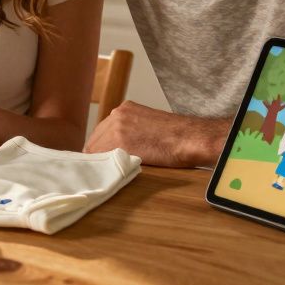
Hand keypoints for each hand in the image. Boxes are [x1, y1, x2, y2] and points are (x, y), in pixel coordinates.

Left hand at [84, 101, 225, 167]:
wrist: (189, 138)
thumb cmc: (177, 136)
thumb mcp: (149, 125)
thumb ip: (132, 131)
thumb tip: (121, 147)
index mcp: (124, 109)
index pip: (102, 131)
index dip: (102, 148)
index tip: (104, 159)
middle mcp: (117, 115)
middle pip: (95, 139)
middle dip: (99, 155)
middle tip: (104, 170)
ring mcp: (117, 127)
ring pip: (96, 149)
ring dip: (101, 162)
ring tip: (107, 174)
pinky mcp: (121, 142)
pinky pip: (103, 157)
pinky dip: (105, 167)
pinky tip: (110, 175)